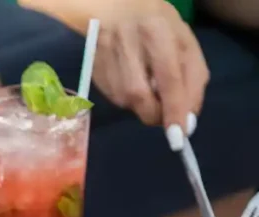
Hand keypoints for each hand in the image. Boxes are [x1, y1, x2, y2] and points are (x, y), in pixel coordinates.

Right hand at [92, 0, 208, 138]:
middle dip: (156, 114)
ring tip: (147, 82)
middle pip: (141, 97)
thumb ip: (192, 76)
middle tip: (165, 112)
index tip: (180, 135)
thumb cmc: (155, 22)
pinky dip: (128, 99)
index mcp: (156, 33)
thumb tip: (188, 118)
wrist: (111, 8)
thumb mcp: (183, 40)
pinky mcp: (93, 73)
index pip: (168, 79)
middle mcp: (127, 47)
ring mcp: (106, 61)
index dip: (174, 109)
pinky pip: (115, 99)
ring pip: (127, 102)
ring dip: (143, 104)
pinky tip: (131, 79)